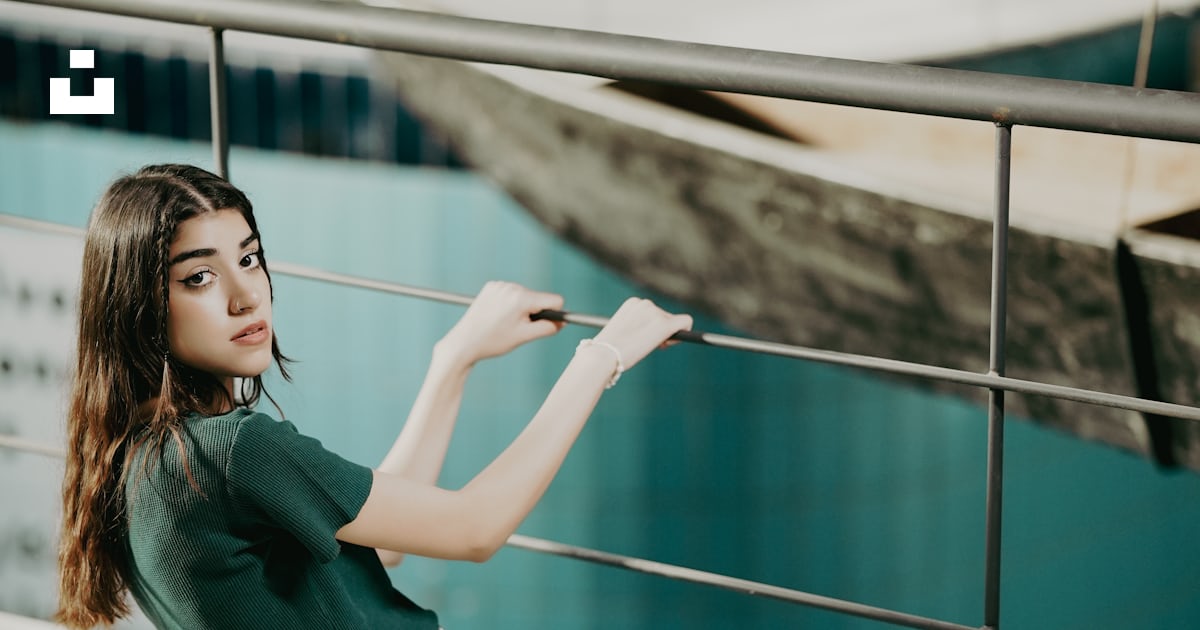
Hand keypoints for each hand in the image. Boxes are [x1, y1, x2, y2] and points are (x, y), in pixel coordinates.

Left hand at [439, 281, 564, 365]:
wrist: (464, 342)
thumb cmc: (494, 341)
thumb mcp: (525, 336)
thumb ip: (548, 327)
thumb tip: (561, 322)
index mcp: (521, 299)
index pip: (554, 300)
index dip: (555, 313)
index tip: (547, 324)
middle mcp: (511, 287)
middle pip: (538, 298)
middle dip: (533, 312)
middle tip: (516, 328)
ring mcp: (500, 285)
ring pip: (524, 295)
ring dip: (520, 308)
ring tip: (504, 323)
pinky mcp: (491, 287)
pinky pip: (510, 293)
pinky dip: (508, 303)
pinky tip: (497, 315)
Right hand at [591, 298, 692, 372]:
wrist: (603, 356)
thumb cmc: (605, 352)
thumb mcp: (618, 334)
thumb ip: (633, 330)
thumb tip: (642, 337)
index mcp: (632, 303)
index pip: (651, 312)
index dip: (650, 327)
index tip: (642, 340)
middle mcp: (644, 303)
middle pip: (664, 316)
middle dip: (660, 332)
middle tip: (650, 347)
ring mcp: (655, 313)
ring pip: (674, 322)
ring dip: (668, 336)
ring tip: (653, 348)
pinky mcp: (665, 325)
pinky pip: (686, 322)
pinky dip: (685, 332)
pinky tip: (669, 344)